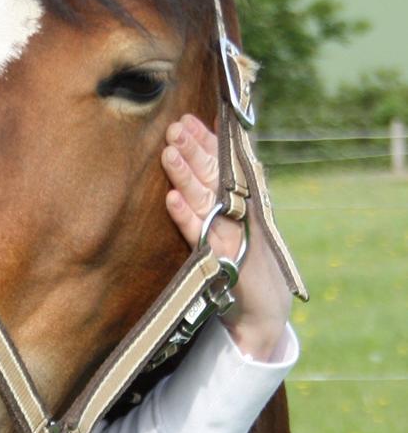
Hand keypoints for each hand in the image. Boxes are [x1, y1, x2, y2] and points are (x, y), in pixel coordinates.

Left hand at [162, 114, 291, 361]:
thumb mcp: (235, 223)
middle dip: (194, 150)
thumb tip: (206, 153)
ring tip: (169, 152)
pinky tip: (171, 199)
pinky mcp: (223, 262)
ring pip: (205, 199)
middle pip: (213, 176)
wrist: (263, 313)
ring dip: (186, 175)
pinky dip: (185, 217)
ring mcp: (231, 236)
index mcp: (241, 201)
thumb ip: (220, 192)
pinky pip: (199, 236)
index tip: (186, 119)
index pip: (221, 164)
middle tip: (175, 126)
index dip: (204, 141)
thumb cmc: (245, 263)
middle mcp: (238, 214)